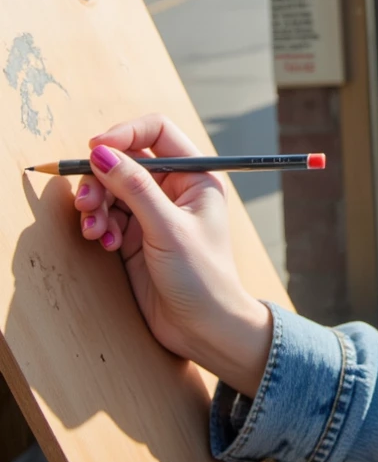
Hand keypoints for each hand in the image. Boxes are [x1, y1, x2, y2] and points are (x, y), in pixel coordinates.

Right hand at [74, 114, 272, 397]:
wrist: (205, 330)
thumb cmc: (203, 278)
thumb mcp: (168, 229)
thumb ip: (135, 188)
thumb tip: (102, 153)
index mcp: (195, 175)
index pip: (156, 131)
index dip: (124, 133)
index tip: (95, 148)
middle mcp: (174, 189)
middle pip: (126, 161)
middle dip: (102, 178)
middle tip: (88, 202)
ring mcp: (153, 213)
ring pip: (111, 189)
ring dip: (96, 205)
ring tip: (95, 231)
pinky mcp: (135, 236)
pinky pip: (107, 216)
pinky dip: (99, 226)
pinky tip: (103, 244)